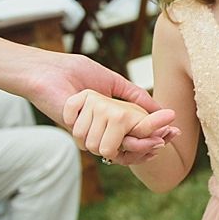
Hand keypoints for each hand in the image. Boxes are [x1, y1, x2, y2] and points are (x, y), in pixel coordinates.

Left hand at [20, 51, 173, 155]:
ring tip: (142, 131)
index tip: (170, 135)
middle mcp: (98, 130)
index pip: (133, 137)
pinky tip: (125, 126)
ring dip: (131, 139)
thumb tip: (162, 108)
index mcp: (108, 121)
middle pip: (128, 148)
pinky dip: (117, 133)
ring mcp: (87, 134)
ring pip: (117, 147)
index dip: (151, 139)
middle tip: (162, 140)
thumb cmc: (76, 72)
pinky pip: (102, 142)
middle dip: (146, 144)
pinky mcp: (77, 131)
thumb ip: (135, 95)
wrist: (48, 72)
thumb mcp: (114, 82)